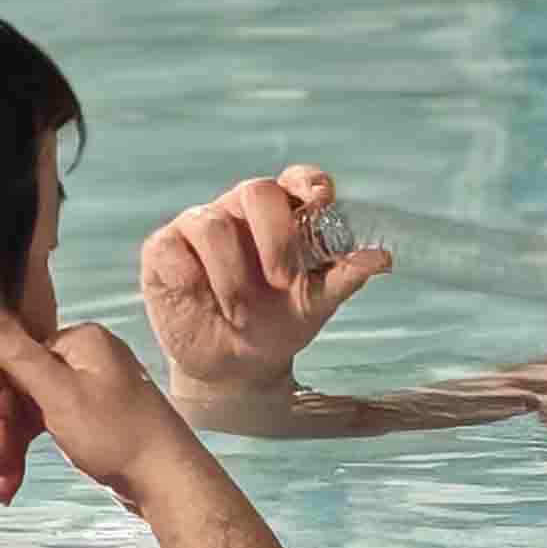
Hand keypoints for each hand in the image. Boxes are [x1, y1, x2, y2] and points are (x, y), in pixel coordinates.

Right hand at [0, 309, 208, 499]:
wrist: (167, 482)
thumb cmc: (116, 434)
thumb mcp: (60, 393)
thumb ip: (19, 354)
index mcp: (81, 340)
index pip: (14, 361)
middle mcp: (86, 357)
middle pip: (20, 389)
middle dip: (1, 434)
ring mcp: (89, 388)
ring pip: (29, 412)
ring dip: (10, 450)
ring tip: (3, 489)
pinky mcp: (90, 417)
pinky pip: (46, 426)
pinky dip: (27, 453)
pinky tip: (12, 483)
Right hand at [140, 166, 388, 394]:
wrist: (235, 367)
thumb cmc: (279, 324)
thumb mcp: (316, 304)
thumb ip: (345, 276)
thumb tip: (383, 257)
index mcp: (284, 215)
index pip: (297, 179)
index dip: (309, 184)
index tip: (320, 202)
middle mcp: (241, 212)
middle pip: (256, 190)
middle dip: (275, 235)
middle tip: (283, 280)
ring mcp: (200, 226)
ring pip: (212, 222)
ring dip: (232, 273)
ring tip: (241, 312)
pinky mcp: (163, 250)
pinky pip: (170, 247)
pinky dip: (190, 275)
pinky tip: (200, 299)